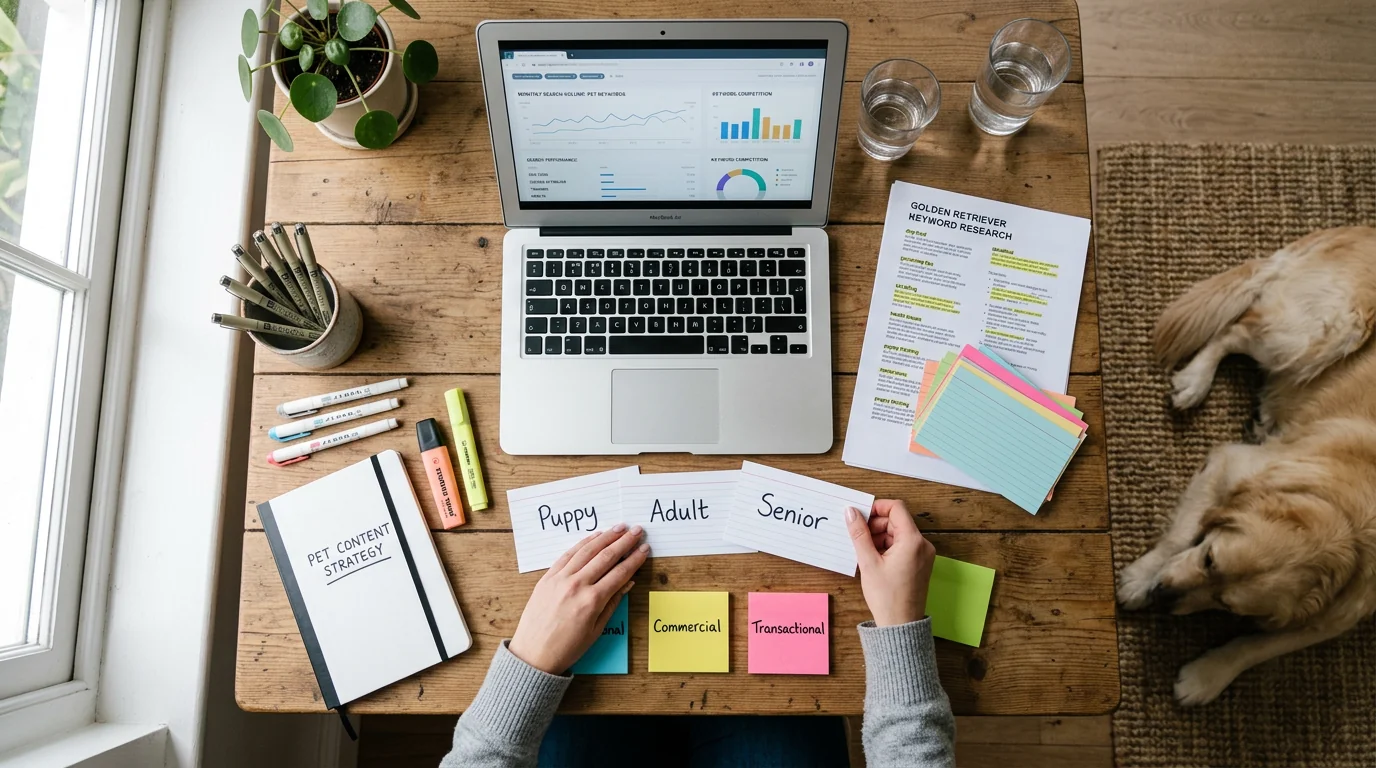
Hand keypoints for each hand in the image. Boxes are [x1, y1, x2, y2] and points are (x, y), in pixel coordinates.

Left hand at [508, 523, 647, 673]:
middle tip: (637, 531)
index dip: (634, 559)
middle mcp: (577, 585)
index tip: (644, 548)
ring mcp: (560, 579)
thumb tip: (627, 582)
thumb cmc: (566, 648)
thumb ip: (613, 602)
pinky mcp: (548, 577)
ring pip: (587, 550)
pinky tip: (594, 536)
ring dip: (606, 537)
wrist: (533, 654)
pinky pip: (568, 554)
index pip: (620, 573)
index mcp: (592, 601)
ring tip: (620, 528)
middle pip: (606, 556)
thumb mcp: (596, 630)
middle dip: (624, 541)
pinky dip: (583, 543)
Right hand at [845, 500, 934, 626]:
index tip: (861, 515)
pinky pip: (903, 546)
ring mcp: (923, 555)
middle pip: (897, 521)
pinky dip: (888, 547)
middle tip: (858, 536)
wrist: (900, 625)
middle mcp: (922, 545)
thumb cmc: (887, 598)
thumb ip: (859, 534)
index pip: (896, 508)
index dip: (877, 508)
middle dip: (876, 525)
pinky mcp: (920, 564)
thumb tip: (851, 513)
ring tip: (865, 552)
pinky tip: (874, 559)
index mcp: (913, 541)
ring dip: (880, 537)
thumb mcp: (868, 562)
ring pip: (899, 534)